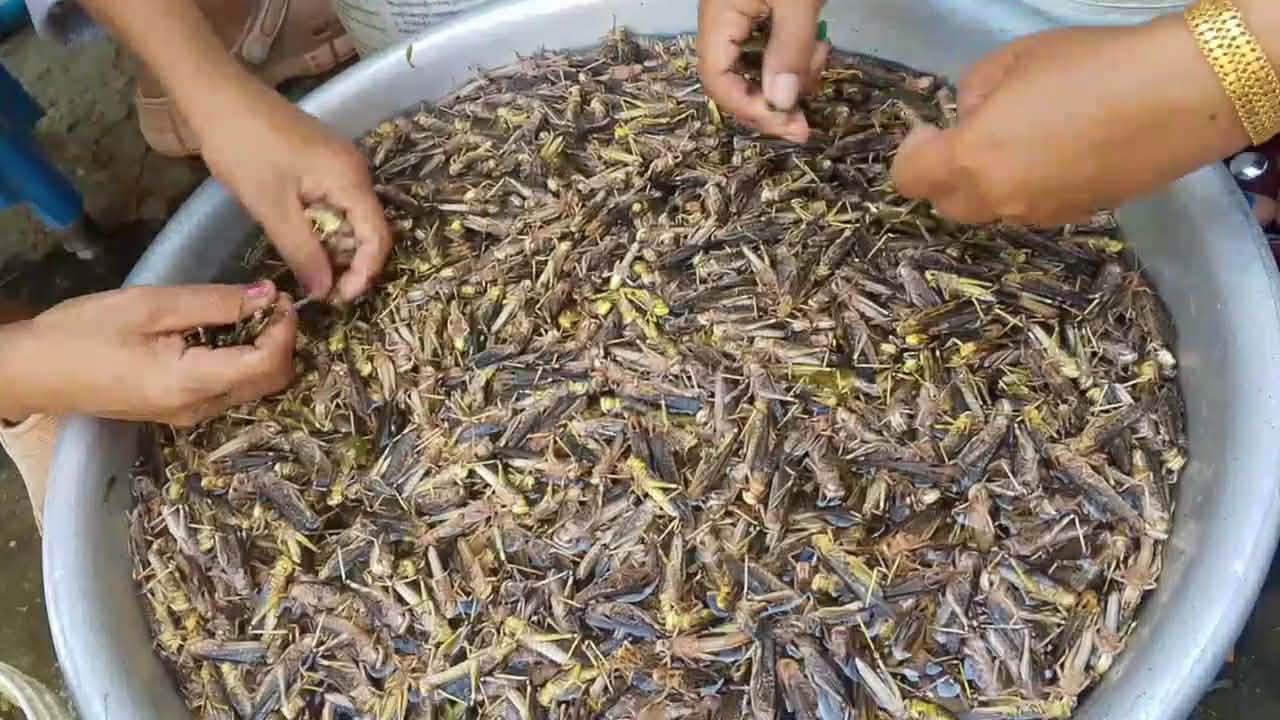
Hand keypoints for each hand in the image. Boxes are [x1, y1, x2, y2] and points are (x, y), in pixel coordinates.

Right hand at [0, 281, 296, 425]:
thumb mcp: (150, 305)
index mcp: (192, 384)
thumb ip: (215, 302)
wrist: (32, 372)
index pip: (269, 364)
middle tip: (268, 301)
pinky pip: (230, 388)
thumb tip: (269, 295)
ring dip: (264, 349)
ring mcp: (191, 415)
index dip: (286, 329)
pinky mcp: (181, 410)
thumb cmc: (84, 332)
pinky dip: (242, 359)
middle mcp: (200, 409)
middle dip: (282, 340)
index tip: (282, 296)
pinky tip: (225, 330)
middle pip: (270, 380)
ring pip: (254, 386)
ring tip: (247, 310)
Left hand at [194, 77, 391, 302]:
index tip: (337, 300)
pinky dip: (324, 229)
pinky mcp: (323, 163)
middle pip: (368, 229)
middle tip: (321, 291)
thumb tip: (325, 293)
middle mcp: (355, 171)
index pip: (377, 237)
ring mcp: (340, 165)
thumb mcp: (271, 207)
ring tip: (310, 272)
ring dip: (335, 248)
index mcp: (350, 179)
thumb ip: (302, 252)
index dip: (363, 273)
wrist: (216, 95)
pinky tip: (303, 242)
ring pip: (351, 219)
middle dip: (350, 264)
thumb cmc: (242, 148)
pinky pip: (336, 204)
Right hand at [697, 0, 828, 141]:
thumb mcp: (797, 0)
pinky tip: (817, 46)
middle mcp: (720, 22)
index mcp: (717, 18)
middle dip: (772, 103)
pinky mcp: (760, 10)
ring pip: (756, 66)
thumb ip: (789, 48)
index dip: (750, 109)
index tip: (789, 125)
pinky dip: (794, 56)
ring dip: (790, 77)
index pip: (718, 80)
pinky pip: (770, 47)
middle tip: (804, 122)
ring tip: (820, 57)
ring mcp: (739, 15)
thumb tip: (781, 103)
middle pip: (734, 80)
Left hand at [890, 18, 1249, 225]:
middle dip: (949, 173)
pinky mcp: (1076, 216)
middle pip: (949, 203)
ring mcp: (1039, 214)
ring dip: (991, 182)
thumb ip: (976, 92)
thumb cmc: (1090, 66)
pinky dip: (1029, 187)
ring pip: (993, 209)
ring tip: (1021, 139)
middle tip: (970, 136)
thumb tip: (972, 116)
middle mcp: (999, 199)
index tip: (928, 131)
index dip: (912, 155)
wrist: (1179, 96)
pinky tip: (1058, 152)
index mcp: (972, 159)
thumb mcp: (1014, 59)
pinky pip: (1032, 208)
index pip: (911, 179)